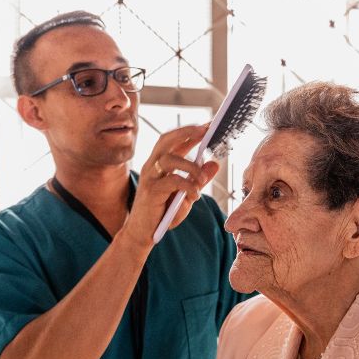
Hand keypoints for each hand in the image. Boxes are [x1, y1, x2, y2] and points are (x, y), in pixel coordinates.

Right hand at [121, 124, 218, 248]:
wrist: (144, 233)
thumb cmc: (163, 213)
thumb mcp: (187, 194)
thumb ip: (199, 179)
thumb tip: (215, 163)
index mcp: (159, 164)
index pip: (174, 140)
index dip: (190, 131)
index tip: (208, 125)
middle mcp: (152, 166)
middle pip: (166, 140)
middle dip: (186, 132)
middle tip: (205, 131)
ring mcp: (150, 178)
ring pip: (170, 159)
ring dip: (191, 166)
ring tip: (203, 179)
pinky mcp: (150, 191)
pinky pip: (172, 181)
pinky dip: (188, 185)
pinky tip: (194, 195)